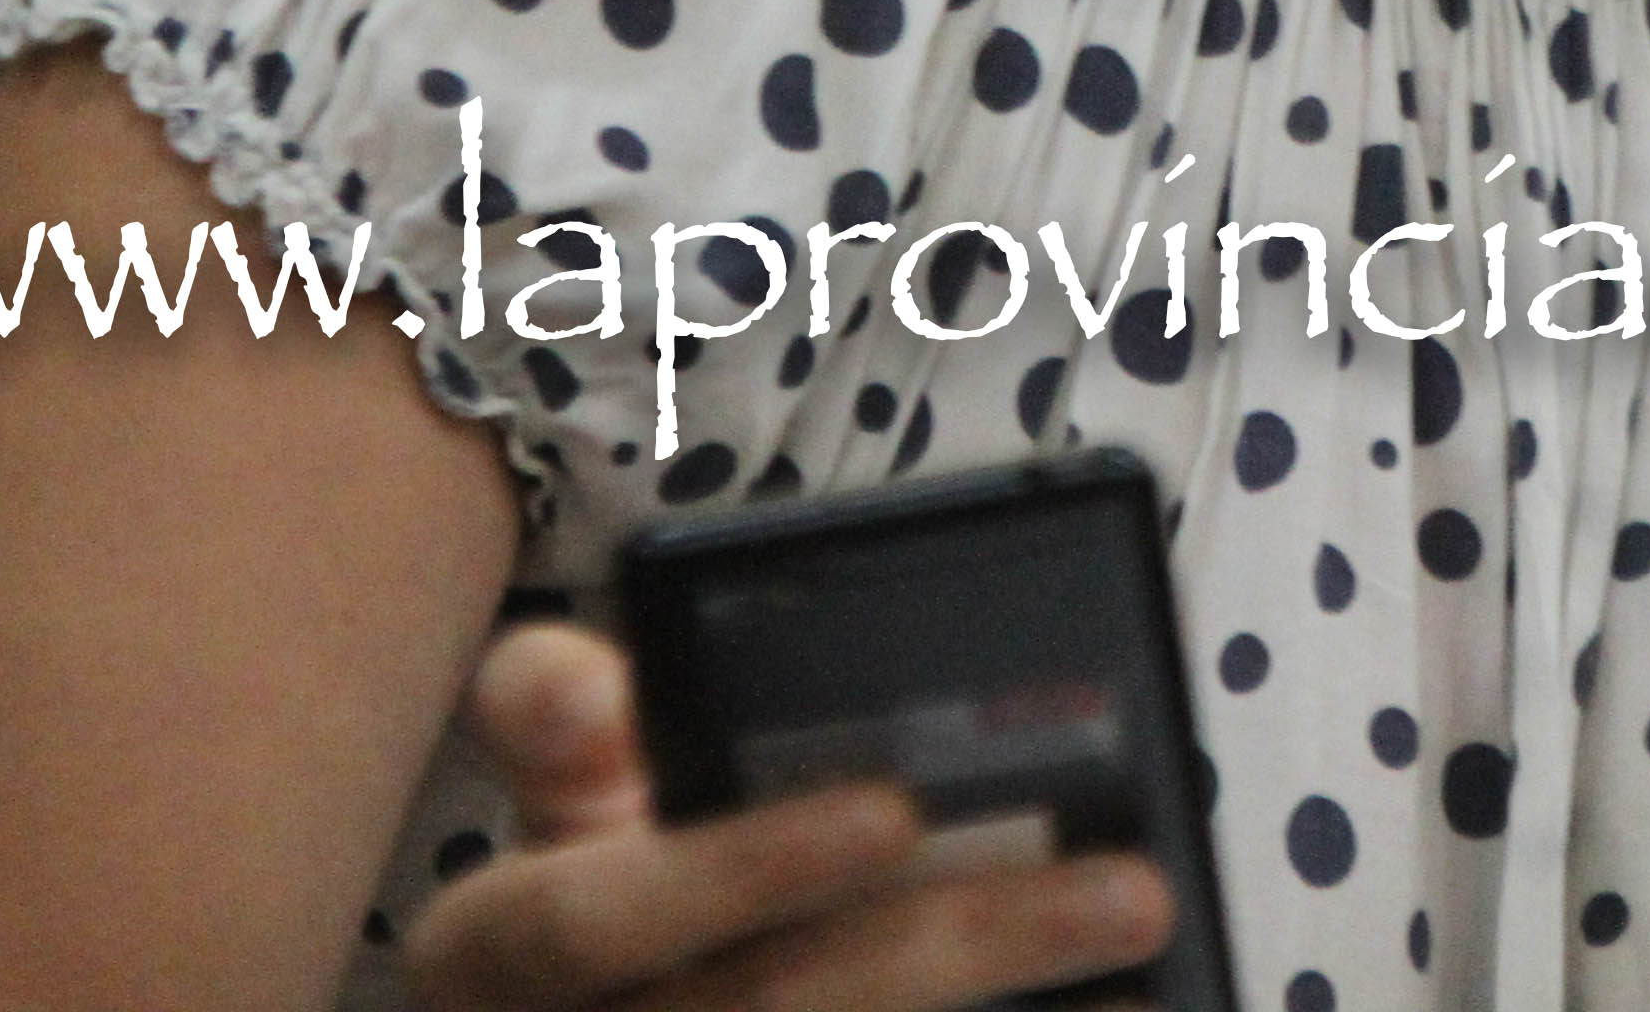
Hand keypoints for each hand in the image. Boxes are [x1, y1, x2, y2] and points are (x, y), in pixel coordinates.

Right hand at [405, 624, 1174, 1011]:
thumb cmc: (600, 896)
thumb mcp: (558, 808)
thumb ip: (564, 726)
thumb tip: (580, 681)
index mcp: (495, 954)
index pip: (591, 918)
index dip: (739, 867)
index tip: (893, 807)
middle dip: (961, 945)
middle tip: (1130, 887)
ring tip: (1154, 967)